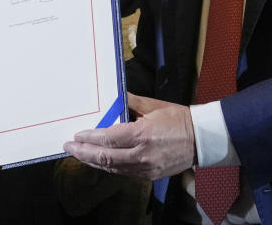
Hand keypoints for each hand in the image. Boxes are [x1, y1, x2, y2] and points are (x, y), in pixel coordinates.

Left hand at [62, 93, 195, 179]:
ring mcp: (146, 168)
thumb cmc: (179, 119)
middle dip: (83, 153)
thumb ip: (130, 101)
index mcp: (142, 135)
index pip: (108, 139)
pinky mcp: (150, 175)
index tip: (77, 135)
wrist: (202, 139)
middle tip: (68, 148)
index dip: (89, 138)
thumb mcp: (153, 106)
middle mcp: (142, 154)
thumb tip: (114, 96)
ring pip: (112, 168)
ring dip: (94, 162)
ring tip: (80, 155)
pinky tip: (100, 162)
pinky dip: (109, 167)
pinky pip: (124, 173)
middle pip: (105, 158)